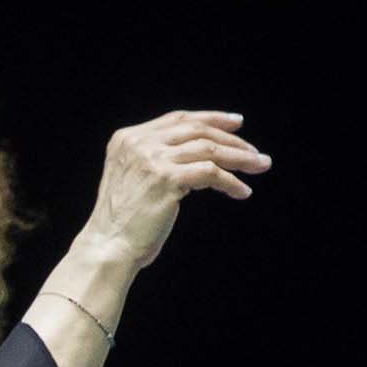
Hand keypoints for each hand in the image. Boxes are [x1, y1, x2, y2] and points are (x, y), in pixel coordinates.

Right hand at [76, 109, 270, 274]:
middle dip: (231, 138)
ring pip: (208, 148)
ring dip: (239, 157)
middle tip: (255, 151)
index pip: (178, 119)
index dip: (210, 118)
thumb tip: (200, 157)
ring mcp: (152, 158)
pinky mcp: (166, 178)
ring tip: (259, 166)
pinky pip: (210, 173)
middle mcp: (139, 143)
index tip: (236, 124)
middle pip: (196, 129)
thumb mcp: (135, 181)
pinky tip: (242, 191)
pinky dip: (230, 182)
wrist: (107, 248)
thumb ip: (157, 161)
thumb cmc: (122, 225)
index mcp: (127, 139)